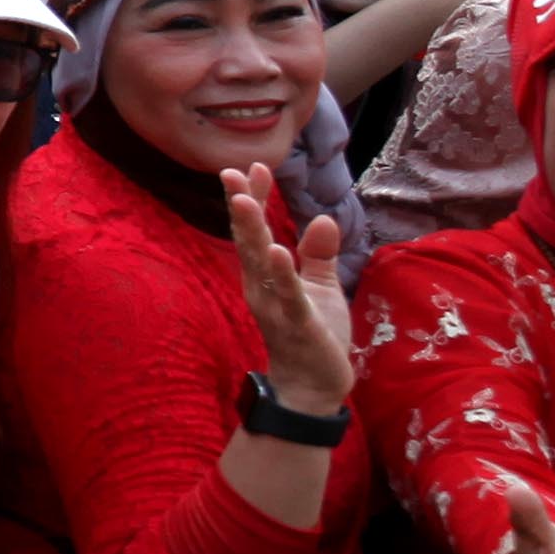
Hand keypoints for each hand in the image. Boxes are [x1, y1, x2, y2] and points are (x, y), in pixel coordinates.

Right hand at [221, 167, 352, 420]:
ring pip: (260, 264)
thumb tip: (323, 217)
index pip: (257, 231)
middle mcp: (260, 287)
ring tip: (245, 201)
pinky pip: (287, 296)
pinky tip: (279, 250)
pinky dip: (282, 274)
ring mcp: (274, 306)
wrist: (313, 387)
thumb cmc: (314, 334)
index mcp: (265, 276)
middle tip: (231, 172)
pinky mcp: (296, 325)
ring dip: (252, 232)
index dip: (254, 198)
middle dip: (242, 207)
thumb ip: (318, 254)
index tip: (253, 166)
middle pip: (249, 241)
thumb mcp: (320, 287)